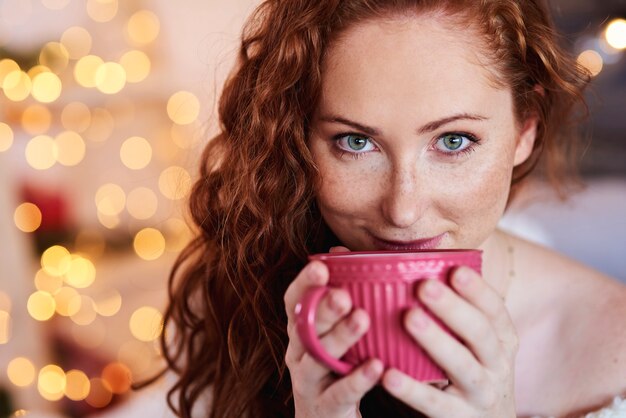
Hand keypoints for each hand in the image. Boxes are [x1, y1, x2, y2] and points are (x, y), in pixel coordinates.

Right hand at [284, 247, 383, 417]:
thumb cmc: (336, 365)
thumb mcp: (335, 331)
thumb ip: (340, 293)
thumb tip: (342, 250)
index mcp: (301, 329)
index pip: (293, 301)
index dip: (303, 284)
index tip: (320, 267)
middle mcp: (298, 352)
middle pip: (304, 327)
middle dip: (322, 309)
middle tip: (343, 294)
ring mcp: (308, 382)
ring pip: (317, 358)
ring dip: (339, 337)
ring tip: (362, 319)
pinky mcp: (324, 408)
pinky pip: (339, 393)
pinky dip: (357, 379)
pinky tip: (377, 365)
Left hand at [381, 267, 518, 417]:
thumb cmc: (467, 371)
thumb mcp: (472, 344)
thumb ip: (449, 310)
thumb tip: (392, 260)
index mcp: (501, 340)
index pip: (495, 310)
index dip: (478, 290)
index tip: (456, 269)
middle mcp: (497, 365)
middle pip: (480, 333)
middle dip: (454, 308)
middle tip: (425, 286)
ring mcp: (481, 394)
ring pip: (462, 366)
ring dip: (436, 340)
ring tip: (409, 318)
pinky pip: (435, 405)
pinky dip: (412, 391)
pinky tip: (388, 375)